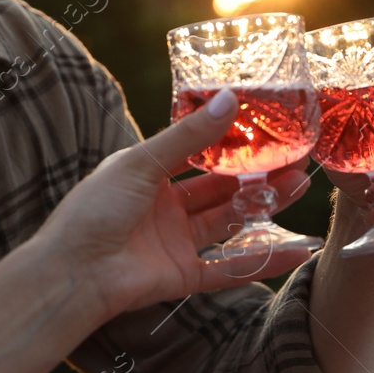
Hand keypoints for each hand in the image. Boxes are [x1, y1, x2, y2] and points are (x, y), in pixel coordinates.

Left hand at [34, 89, 314, 318]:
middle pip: (221, 188)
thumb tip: (230, 98)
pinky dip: (262, 260)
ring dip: (264, 206)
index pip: (198, 154)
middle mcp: (165, 207)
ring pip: (230, 221)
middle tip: (295, 157)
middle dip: (258, 174)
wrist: (72, 273)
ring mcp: (176, 241)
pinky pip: (230, 267)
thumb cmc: (93, 211)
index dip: (231, 143)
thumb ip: (188, 137)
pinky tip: (295, 250)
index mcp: (148, 174)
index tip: (266, 129)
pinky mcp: (184, 275)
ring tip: (301, 184)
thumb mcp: (140, 163)